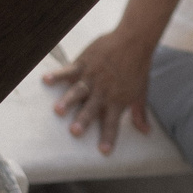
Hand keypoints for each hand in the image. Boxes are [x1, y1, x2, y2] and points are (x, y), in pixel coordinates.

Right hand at [41, 31, 154, 153]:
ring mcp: (92, 76)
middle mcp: (103, 91)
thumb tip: (146, 132)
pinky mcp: (84, 63)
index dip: (109, 137)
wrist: (135, 41)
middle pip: (92, 108)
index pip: (112, 122)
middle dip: (83, 120)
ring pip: (78, 90)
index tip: (103, 151)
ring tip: (58, 110)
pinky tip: (46, 79)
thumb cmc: (138, 68)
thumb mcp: (141, 92)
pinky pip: (69, 69)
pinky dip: (58, 74)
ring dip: (68, 100)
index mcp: (117, 100)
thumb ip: (140, 113)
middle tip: (75, 131)